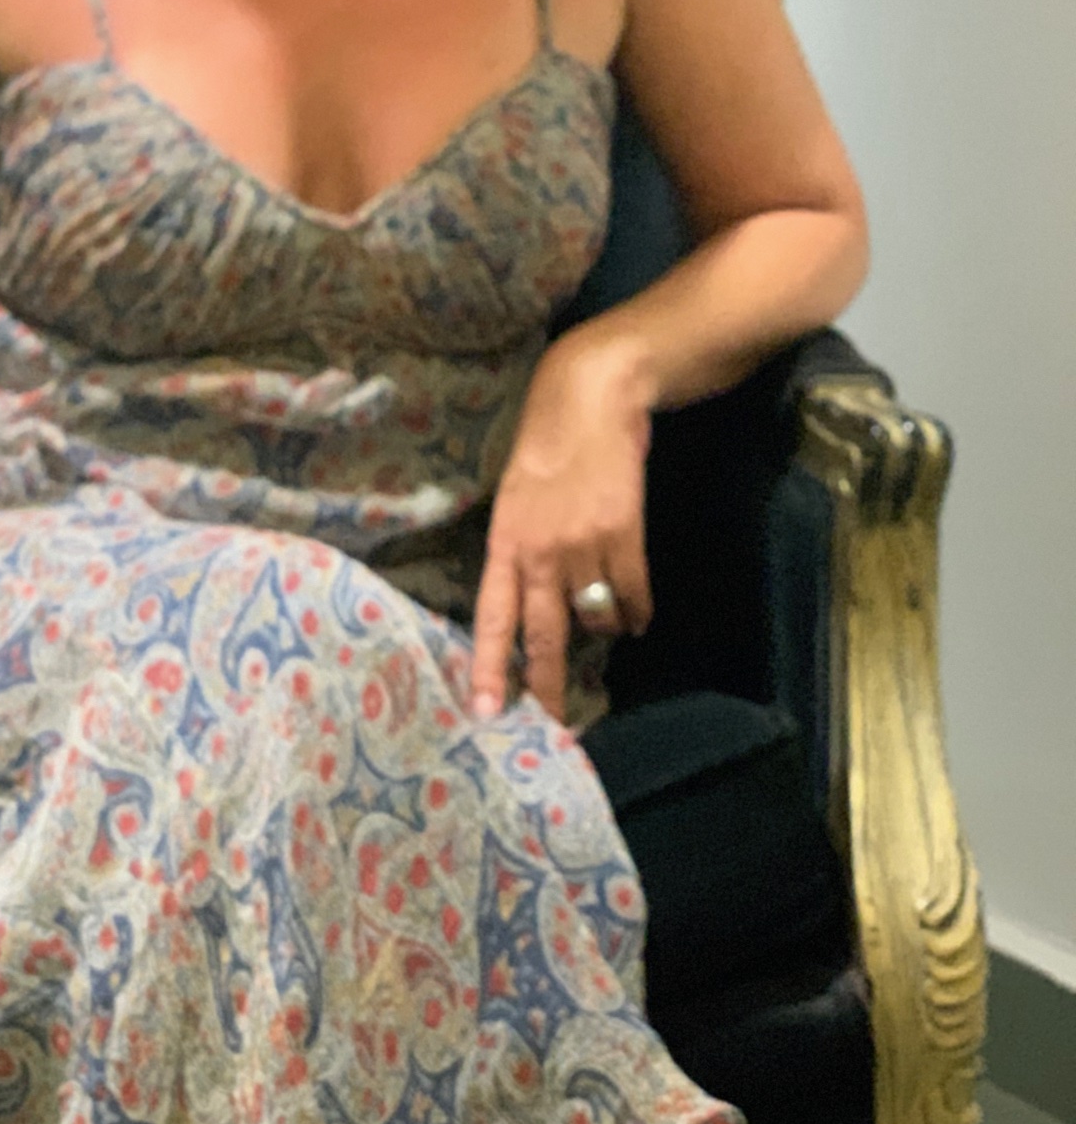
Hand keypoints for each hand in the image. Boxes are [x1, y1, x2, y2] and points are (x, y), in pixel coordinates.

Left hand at [470, 335, 653, 722]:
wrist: (590, 399)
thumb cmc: (546, 443)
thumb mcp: (515, 495)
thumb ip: (519, 548)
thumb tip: (530, 603)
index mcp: (504, 540)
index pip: (491, 615)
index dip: (489, 666)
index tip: (486, 712)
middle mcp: (539, 550)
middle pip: (543, 634)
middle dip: (546, 685)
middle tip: (553, 725)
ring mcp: (582, 544)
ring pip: (594, 616)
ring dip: (602, 629)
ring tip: (607, 626)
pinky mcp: (623, 534)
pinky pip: (631, 595)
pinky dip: (636, 611)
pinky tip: (636, 615)